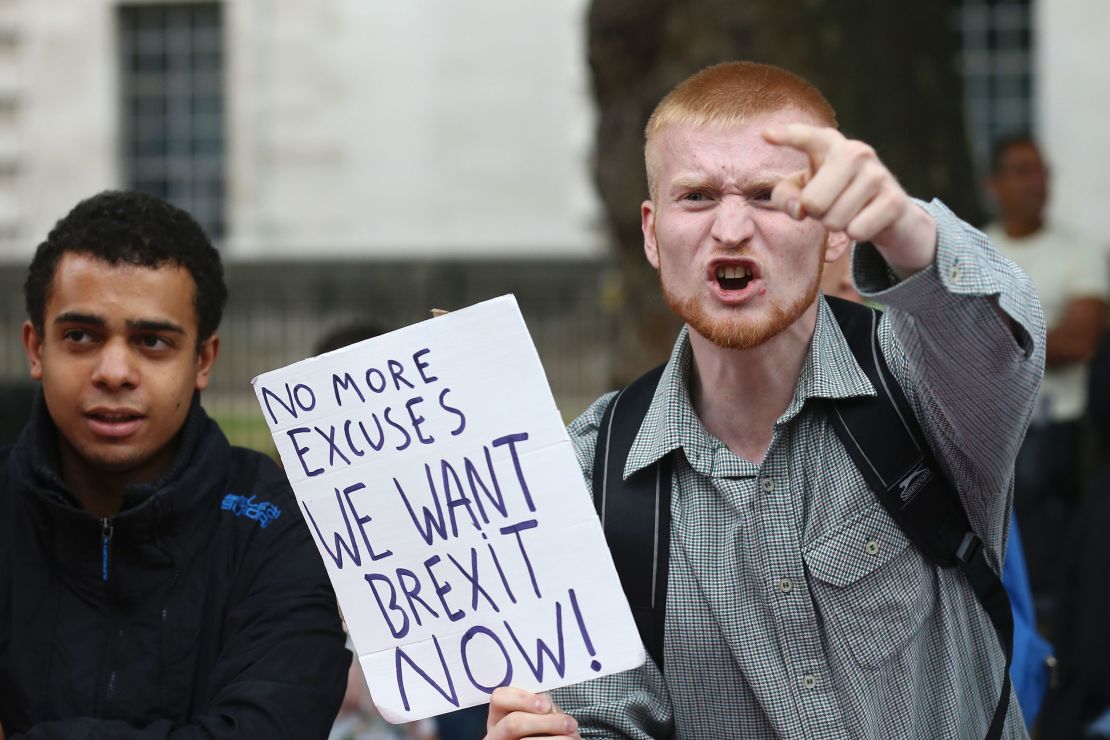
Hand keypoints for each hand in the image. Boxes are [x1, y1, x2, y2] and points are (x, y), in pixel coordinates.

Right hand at [485, 687, 580, 739]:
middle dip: (546, 722)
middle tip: (570, 724)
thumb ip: (539, 706)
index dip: (523, 699)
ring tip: (574, 737)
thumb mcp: (536, 713)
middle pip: (514, 723)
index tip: (547, 705)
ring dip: (555, 739)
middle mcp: (496, 732)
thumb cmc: (541, 726)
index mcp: (499, 714)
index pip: (500, 698)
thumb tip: (549, 705)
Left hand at [763, 123, 936, 278]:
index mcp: (828, 144)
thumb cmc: (834, 194)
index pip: (806, 138)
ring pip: (834, 221)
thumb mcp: (803, 191)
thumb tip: (798, 208)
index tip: (765, 135)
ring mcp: (877, 173)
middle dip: (816, 213)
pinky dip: (856, 233)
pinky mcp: (894, 199)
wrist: (888, 209)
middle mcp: (855, 151)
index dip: (787, 137)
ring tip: (849, 210)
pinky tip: (867, 219)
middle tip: (830, 204)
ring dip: (837, 224)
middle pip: (812, 202)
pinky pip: (856, 231)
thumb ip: (785, 197)